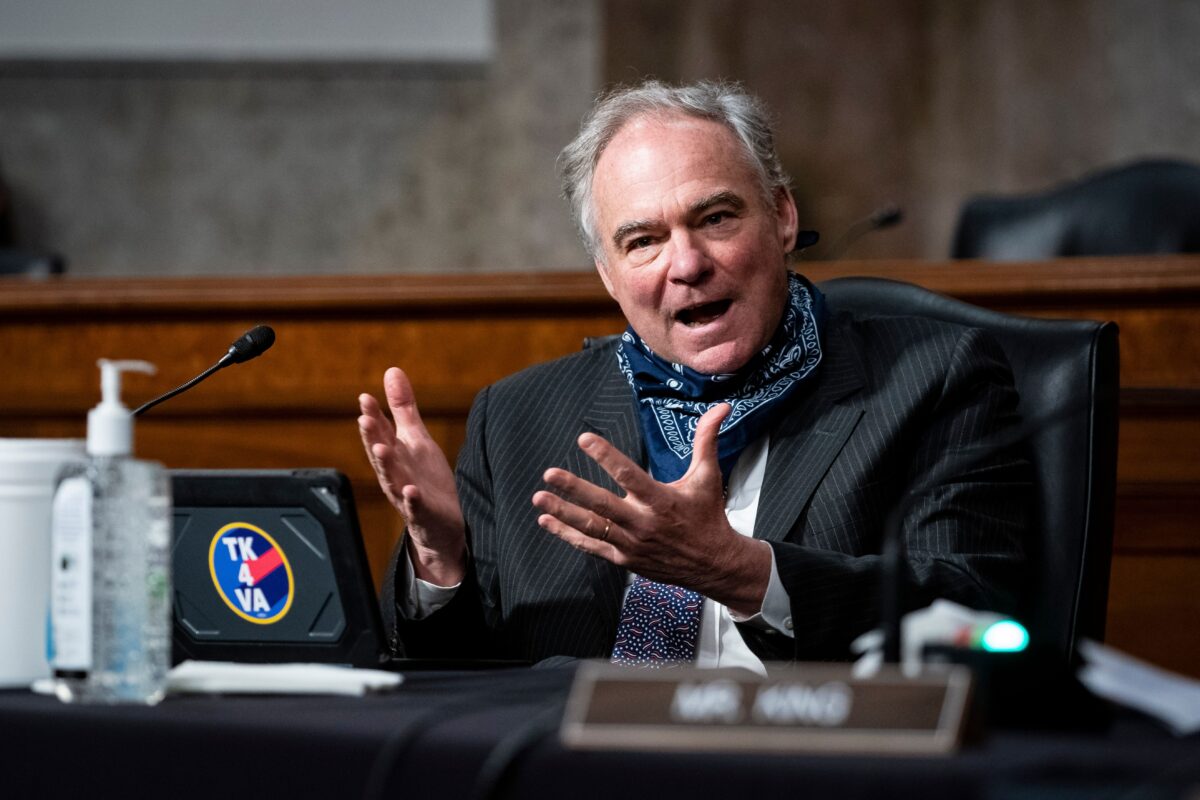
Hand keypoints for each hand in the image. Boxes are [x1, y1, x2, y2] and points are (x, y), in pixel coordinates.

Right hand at [359, 367, 465, 585]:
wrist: (441, 525)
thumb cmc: (426, 478)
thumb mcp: (415, 438)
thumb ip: (403, 407)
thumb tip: (392, 370)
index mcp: (394, 453)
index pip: (380, 431)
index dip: (373, 415)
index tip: (365, 397)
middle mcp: (395, 473)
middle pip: (381, 453)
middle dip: (372, 436)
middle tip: (364, 418)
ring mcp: (406, 495)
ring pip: (392, 479)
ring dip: (386, 464)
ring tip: (381, 448)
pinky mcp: (422, 514)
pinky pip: (415, 507)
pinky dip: (412, 499)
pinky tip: (411, 490)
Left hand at [532, 404, 771, 615]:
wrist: (713, 564)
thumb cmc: (708, 516)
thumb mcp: (708, 476)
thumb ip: (707, 440)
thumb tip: (721, 407)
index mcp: (661, 500)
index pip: (629, 475)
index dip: (605, 456)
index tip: (585, 439)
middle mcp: (643, 523)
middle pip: (603, 505)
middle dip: (574, 489)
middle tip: (550, 474)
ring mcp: (631, 544)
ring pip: (591, 527)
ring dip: (563, 513)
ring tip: (539, 499)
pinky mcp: (624, 559)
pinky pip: (591, 546)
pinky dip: (568, 535)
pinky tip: (547, 522)